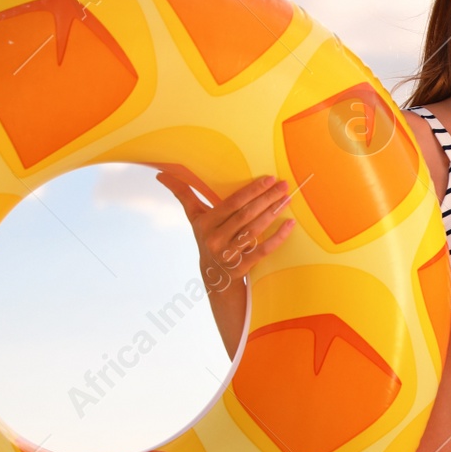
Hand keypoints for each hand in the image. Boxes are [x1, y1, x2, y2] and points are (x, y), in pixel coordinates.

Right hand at [155, 171, 294, 290]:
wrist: (213, 276)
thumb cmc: (207, 237)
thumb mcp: (195, 218)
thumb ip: (183, 194)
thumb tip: (160, 175)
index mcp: (206, 223)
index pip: (232, 203)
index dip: (251, 190)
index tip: (269, 178)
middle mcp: (215, 239)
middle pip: (245, 215)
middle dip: (267, 199)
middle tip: (284, 185)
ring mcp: (228, 255)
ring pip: (254, 231)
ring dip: (273, 214)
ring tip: (288, 199)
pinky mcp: (241, 267)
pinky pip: (262, 250)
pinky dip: (277, 238)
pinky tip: (290, 224)